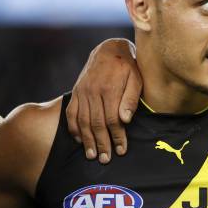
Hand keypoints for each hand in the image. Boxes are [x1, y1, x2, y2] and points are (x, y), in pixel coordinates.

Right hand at [66, 39, 141, 163]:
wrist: (110, 48)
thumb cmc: (128, 65)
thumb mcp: (136, 78)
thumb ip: (131, 98)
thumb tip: (125, 120)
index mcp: (109, 89)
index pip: (112, 120)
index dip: (117, 137)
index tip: (121, 150)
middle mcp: (92, 91)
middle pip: (96, 124)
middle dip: (101, 143)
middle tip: (106, 159)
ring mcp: (82, 92)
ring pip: (82, 121)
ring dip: (87, 140)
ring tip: (92, 155)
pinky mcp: (76, 91)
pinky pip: (71, 113)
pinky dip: (73, 128)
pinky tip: (79, 139)